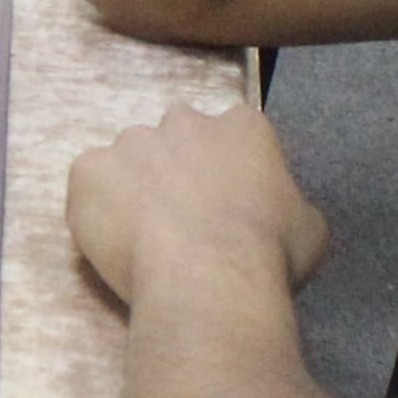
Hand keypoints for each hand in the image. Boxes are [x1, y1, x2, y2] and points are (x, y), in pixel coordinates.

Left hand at [64, 94, 329, 313]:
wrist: (209, 278)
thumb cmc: (269, 254)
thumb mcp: (309, 228)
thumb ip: (289, 205)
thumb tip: (284, 213)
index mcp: (242, 125)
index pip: (232, 134)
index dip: (225, 170)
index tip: (223, 204)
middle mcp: (184, 120)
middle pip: (174, 139)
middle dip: (174, 171)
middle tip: (180, 220)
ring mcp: (131, 141)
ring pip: (127, 162)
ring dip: (132, 190)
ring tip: (142, 240)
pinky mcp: (89, 169)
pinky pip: (88, 186)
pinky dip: (95, 211)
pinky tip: (112, 245)